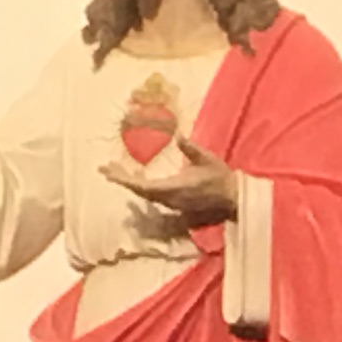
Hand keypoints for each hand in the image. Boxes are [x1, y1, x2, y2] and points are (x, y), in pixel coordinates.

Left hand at [102, 132, 239, 226]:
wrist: (235, 199)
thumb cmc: (222, 178)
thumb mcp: (207, 159)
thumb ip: (190, 148)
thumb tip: (178, 135)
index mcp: (174, 187)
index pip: (141, 186)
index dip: (122, 179)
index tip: (106, 171)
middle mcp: (170, 199)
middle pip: (139, 191)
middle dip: (122, 179)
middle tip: (106, 168)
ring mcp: (174, 205)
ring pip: (146, 195)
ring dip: (132, 184)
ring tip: (119, 172)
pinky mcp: (179, 207)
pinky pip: (155, 197)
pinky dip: (143, 188)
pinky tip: (140, 180)